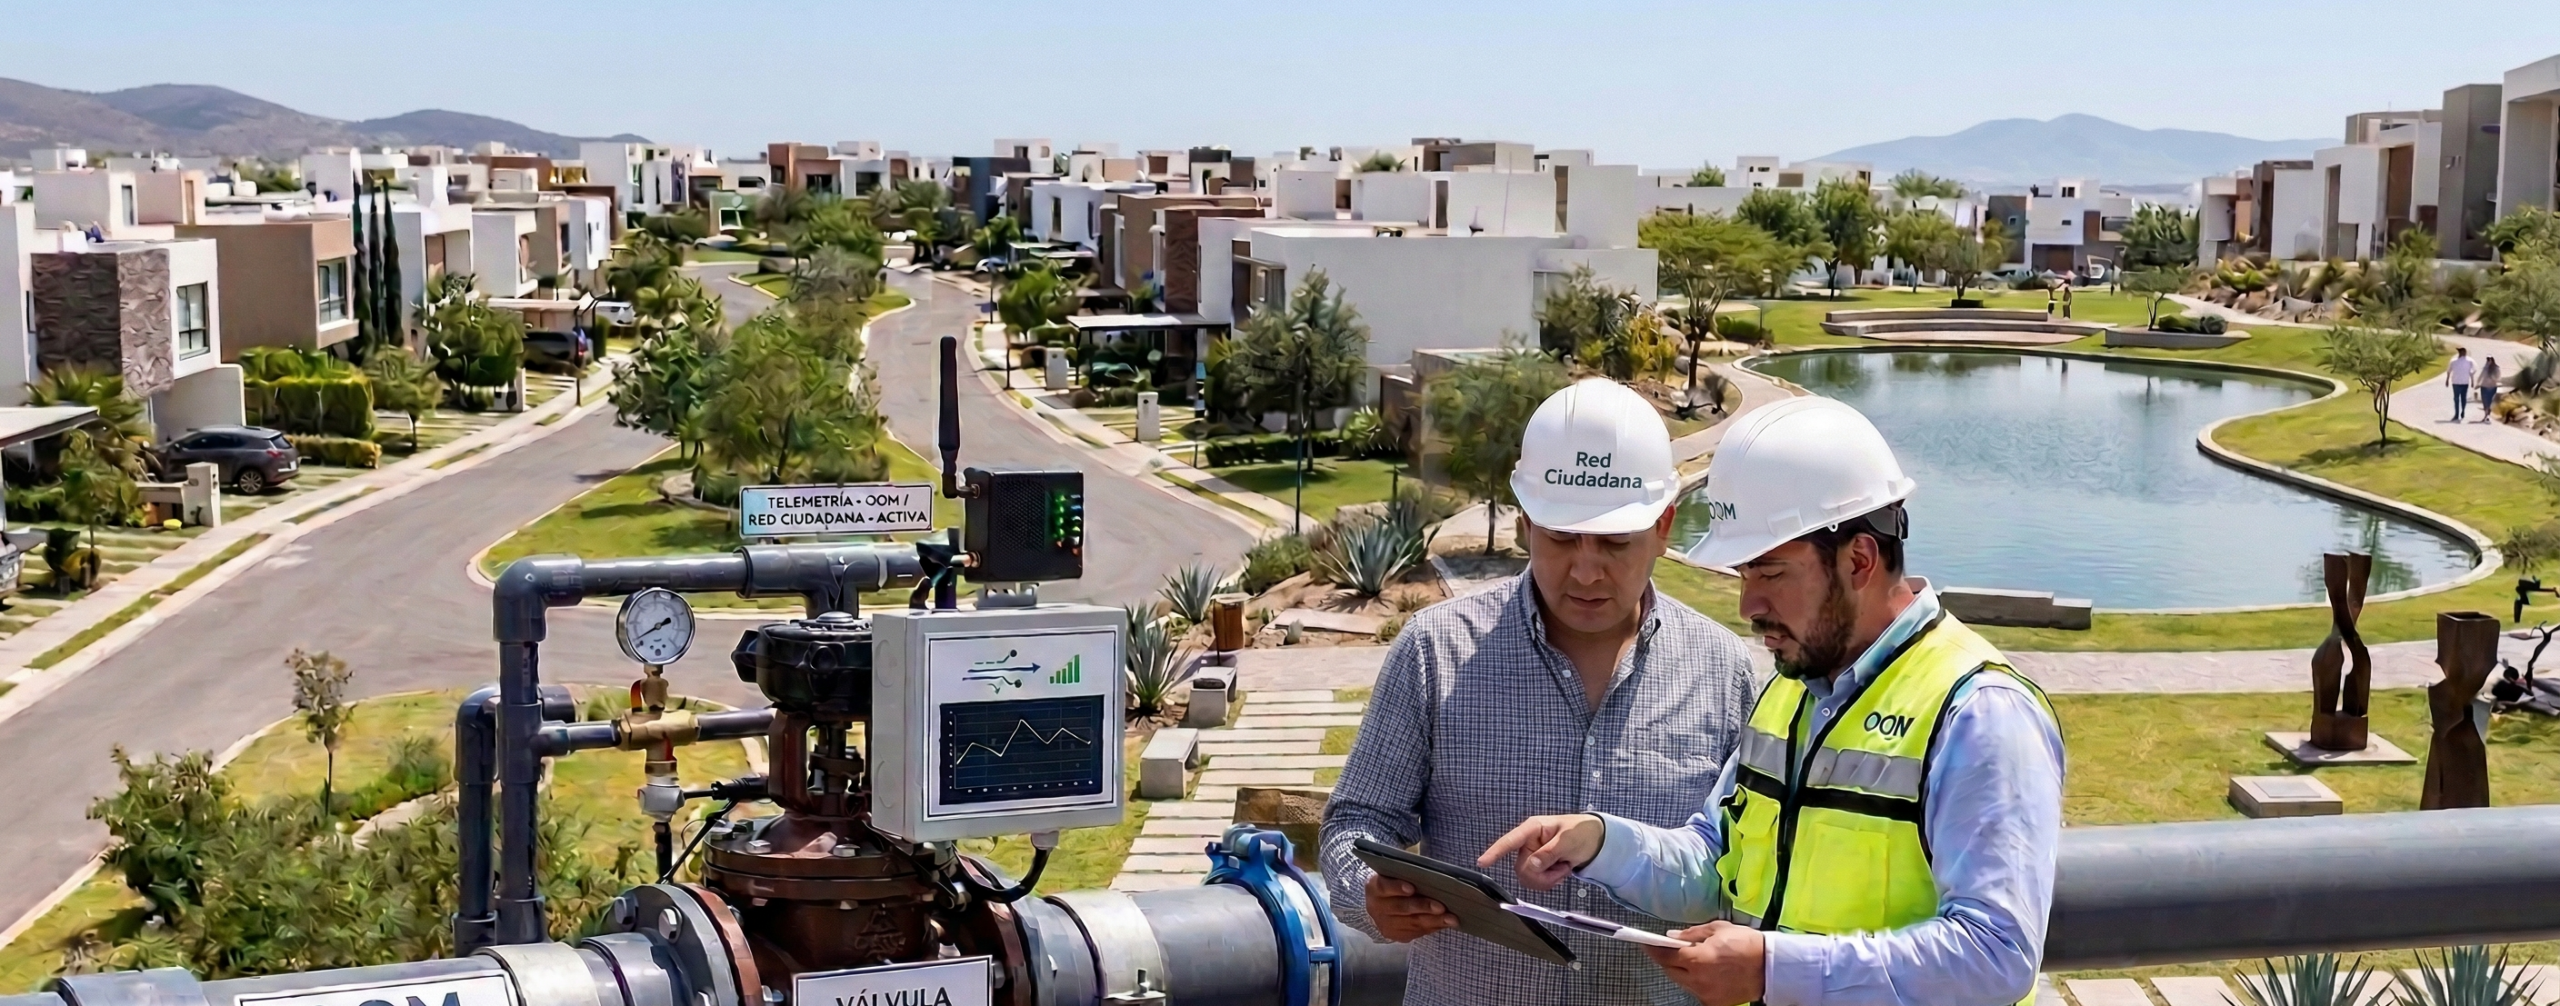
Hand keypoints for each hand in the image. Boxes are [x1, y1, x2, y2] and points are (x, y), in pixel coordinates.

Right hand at [1364, 873, 1457, 942]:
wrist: (1379, 905)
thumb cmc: (1393, 883)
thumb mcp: (1394, 874)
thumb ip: (1407, 873)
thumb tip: (1432, 874)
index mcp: (1374, 888)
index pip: (1384, 887)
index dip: (1397, 888)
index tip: (1412, 888)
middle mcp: (1376, 907)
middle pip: (1401, 908)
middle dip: (1423, 907)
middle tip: (1441, 907)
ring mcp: (1385, 924)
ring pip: (1411, 923)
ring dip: (1433, 921)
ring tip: (1451, 918)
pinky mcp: (1395, 935)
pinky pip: (1416, 932)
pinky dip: (1432, 927)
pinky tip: (1445, 923)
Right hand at [1477, 814, 1604, 891]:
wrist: (1595, 841)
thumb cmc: (1582, 832)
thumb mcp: (1568, 840)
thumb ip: (1549, 852)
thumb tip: (1532, 865)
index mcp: (1533, 829)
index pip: (1510, 840)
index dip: (1495, 851)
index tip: (1482, 862)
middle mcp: (1529, 842)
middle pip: (1522, 868)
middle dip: (1542, 875)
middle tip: (1562, 869)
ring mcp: (1532, 855)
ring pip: (1527, 878)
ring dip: (1547, 879)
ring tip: (1563, 868)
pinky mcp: (1538, 866)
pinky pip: (1535, 882)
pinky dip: (1549, 882)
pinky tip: (1560, 872)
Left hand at [1642, 921, 1765, 1005]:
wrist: (1770, 965)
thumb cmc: (1745, 943)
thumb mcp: (1717, 929)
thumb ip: (1691, 935)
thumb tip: (1672, 937)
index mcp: (1697, 959)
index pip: (1664, 956)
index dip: (1652, 949)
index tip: (1646, 943)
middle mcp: (1698, 980)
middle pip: (1670, 971)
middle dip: (1666, 960)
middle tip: (1668, 949)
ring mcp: (1705, 993)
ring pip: (1682, 982)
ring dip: (1681, 971)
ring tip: (1691, 960)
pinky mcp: (1714, 1002)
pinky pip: (1696, 991)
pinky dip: (1695, 982)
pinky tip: (1704, 972)